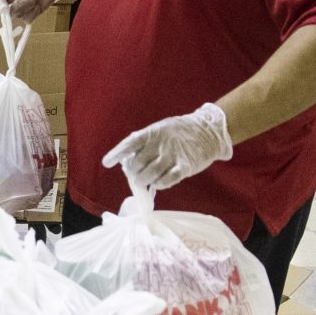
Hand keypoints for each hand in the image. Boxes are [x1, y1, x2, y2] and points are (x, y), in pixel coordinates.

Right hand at [0, 0, 71, 22]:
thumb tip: (3, 3)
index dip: (0, 6)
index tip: (6, 9)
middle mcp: (12, 0)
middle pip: (9, 12)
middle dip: (20, 4)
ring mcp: (22, 8)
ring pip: (20, 15)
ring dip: (30, 3)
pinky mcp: (32, 14)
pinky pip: (29, 19)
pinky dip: (34, 10)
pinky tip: (39, 0)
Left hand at [102, 102, 232, 192]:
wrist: (208, 131)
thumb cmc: (179, 132)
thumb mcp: (160, 129)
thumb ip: (145, 143)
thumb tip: (127, 159)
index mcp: (152, 133)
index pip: (130, 144)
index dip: (117, 153)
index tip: (107, 163)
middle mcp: (160, 144)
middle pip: (137, 164)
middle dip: (133, 173)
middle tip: (136, 175)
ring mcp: (172, 156)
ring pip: (149, 175)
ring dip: (144, 181)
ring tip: (146, 180)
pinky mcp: (185, 166)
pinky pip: (166, 181)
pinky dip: (159, 184)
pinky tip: (158, 182)